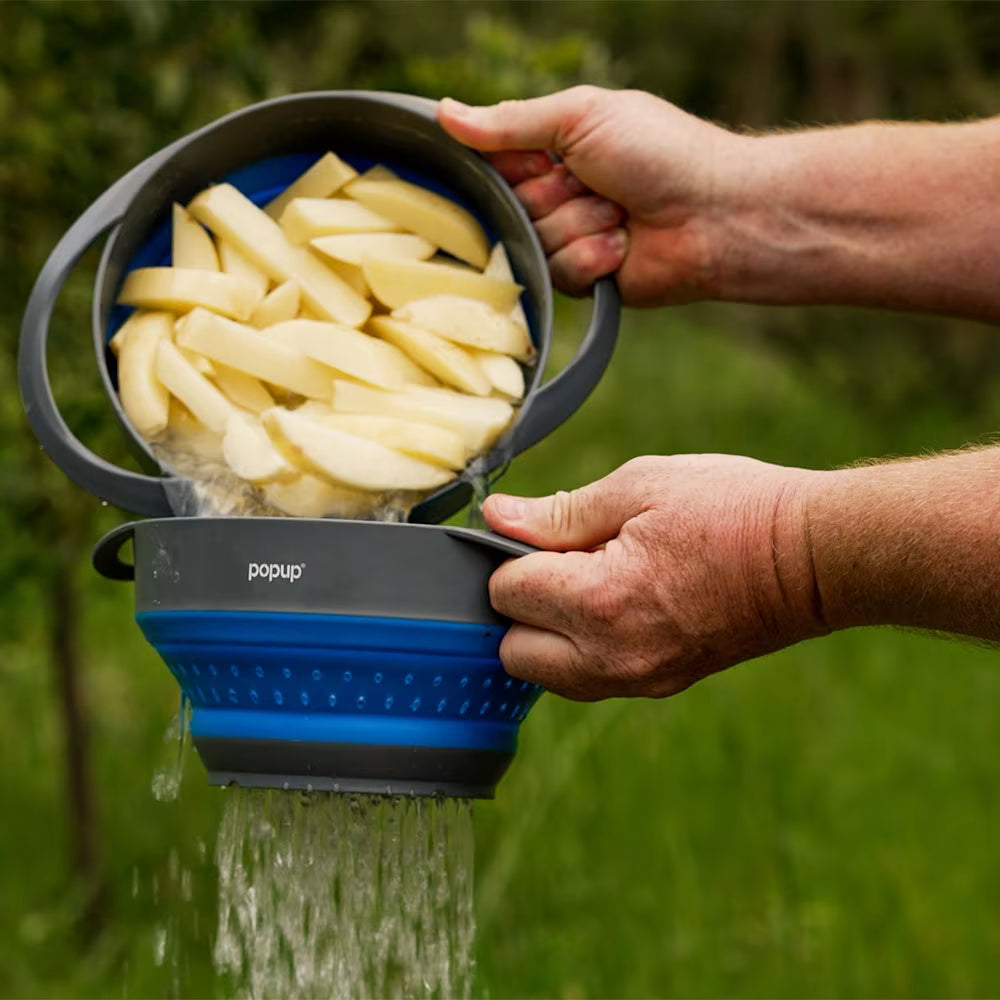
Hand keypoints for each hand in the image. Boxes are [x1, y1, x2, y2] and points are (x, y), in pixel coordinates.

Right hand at [438, 86, 746, 303]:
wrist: (712, 214)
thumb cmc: (659, 152)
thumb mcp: (580, 117)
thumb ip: (510, 122)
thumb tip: (444, 113)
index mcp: (554, 148)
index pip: (494, 161)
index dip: (511, 164)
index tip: (543, 159)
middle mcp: (556, 194)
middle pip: (509, 206)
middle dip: (552, 194)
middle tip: (593, 182)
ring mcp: (569, 237)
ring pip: (532, 243)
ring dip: (579, 225)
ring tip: (618, 214)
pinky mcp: (583, 279)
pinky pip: (557, 275)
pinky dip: (591, 256)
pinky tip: (622, 246)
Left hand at [481, 455, 827, 700]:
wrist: (815, 558)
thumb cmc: (733, 509)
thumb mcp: (641, 486)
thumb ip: (560, 512)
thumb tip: (497, 518)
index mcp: (599, 599)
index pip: (505, 593)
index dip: (512, 556)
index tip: (542, 534)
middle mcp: (610, 655)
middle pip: (513, 651)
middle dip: (519, 607)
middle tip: (558, 564)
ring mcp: (638, 678)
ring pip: (547, 674)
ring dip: (547, 634)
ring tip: (589, 584)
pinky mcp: (661, 685)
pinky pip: (590, 679)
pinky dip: (583, 649)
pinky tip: (616, 606)